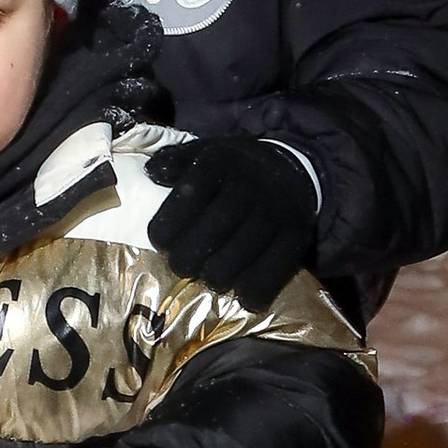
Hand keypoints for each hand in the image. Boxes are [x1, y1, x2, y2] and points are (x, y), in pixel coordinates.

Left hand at [148, 135, 317, 305]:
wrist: (290, 171)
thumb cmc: (235, 169)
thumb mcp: (205, 152)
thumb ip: (175, 161)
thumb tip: (151, 173)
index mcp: (220, 164)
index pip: (189, 195)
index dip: (168, 224)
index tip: (160, 241)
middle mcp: (249, 187)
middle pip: (213, 230)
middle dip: (188, 257)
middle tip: (181, 265)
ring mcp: (275, 213)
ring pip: (241, 254)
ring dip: (218, 275)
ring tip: (209, 277)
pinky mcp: (295, 237)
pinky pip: (274, 271)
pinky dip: (254, 290)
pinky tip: (240, 295)